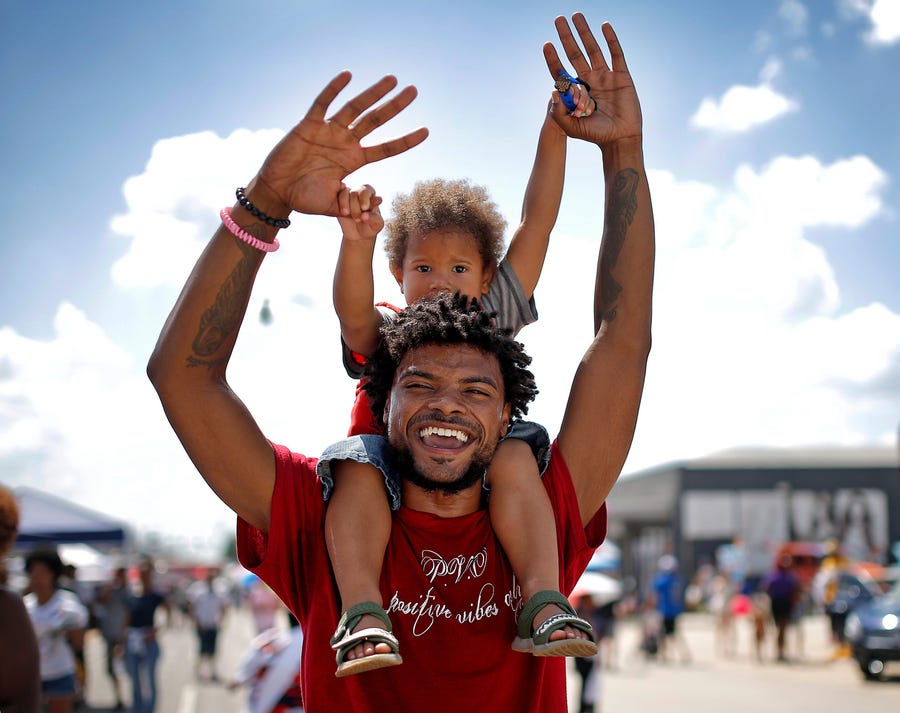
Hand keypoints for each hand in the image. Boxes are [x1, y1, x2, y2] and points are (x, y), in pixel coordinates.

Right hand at [255, 72, 427, 216]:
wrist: (278, 192)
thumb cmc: (304, 199)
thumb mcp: (335, 206)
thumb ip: (353, 206)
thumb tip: (375, 210)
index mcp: (354, 160)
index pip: (386, 148)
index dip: (405, 140)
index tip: (426, 131)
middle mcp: (345, 142)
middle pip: (375, 120)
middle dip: (395, 106)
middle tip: (414, 91)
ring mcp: (328, 131)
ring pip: (355, 107)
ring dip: (373, 93)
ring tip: (393, 79)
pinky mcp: (309, 125)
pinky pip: (323, 103)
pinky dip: (334, 89)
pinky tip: (348, 75)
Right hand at [337, 184, 383, 241]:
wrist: (358, 234)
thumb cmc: (370, 227)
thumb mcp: (377, 225)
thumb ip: (374, 219)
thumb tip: (364, 215)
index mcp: (370, 195)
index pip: (367, 190)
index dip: (364, 198)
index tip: (364, 208)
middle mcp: (359, 192)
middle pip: (355, 192)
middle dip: (355, 206)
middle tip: (358, 219)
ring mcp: (347, 196)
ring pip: (344, 194)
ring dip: (345, 204)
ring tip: (347, 214)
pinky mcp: (338, 201)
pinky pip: (335, 198)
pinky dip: (338, 205)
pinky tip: (341, 213)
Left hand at [543, 14, 641, 146]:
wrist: (619, 139)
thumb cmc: (594, 135)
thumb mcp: (571, 127)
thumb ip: (559, 112)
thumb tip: (553, 90)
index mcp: (575, 91)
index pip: (561, 70)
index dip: (553, 58)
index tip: (547, 45)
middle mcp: (589, 80)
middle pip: (575, 53)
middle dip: (566, 37)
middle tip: (558, 20)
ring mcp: (605, 76)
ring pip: (593, 49)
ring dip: (584, 32)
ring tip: (576, 15)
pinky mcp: (621, 76)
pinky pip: (616, 53)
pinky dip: (611, 39)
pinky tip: (604, 26)